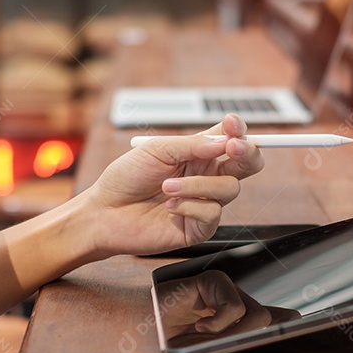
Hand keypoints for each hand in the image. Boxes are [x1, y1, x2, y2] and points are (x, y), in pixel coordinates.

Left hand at [76, 114, 264, 257]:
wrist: (105, 212)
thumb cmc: (126, 178)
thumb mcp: (157, 150)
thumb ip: (193, 144)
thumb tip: (225, 141)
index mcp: (198, 155)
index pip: (231, 139)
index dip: (239, 131)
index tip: (232, 124)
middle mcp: (206, 177)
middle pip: (247, 164)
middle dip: (247, 153)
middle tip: (233, 148)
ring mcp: (205, 203)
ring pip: (229, 189)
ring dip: (198, 185)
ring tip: (167, 187)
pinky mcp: (200, 228)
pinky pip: (212, 213)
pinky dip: (189, 206)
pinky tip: (170, 207)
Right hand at [156, 270, 300, 347]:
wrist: (146, 331)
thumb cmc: (176, 340)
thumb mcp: (217, 344)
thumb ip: (247, 333)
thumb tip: (290, 319)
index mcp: (234, 316)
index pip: (268, 315)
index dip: (283, 318)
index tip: (298, 320)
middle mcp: (232, 299)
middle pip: (264, 317)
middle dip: (250, 334)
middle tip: (223, 341)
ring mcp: (223, 288)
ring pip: (254, 314)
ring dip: (232, 332)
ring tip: (205, 333)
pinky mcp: (212, 281)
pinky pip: (234, 307)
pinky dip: (218, 323)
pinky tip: (198, 324)